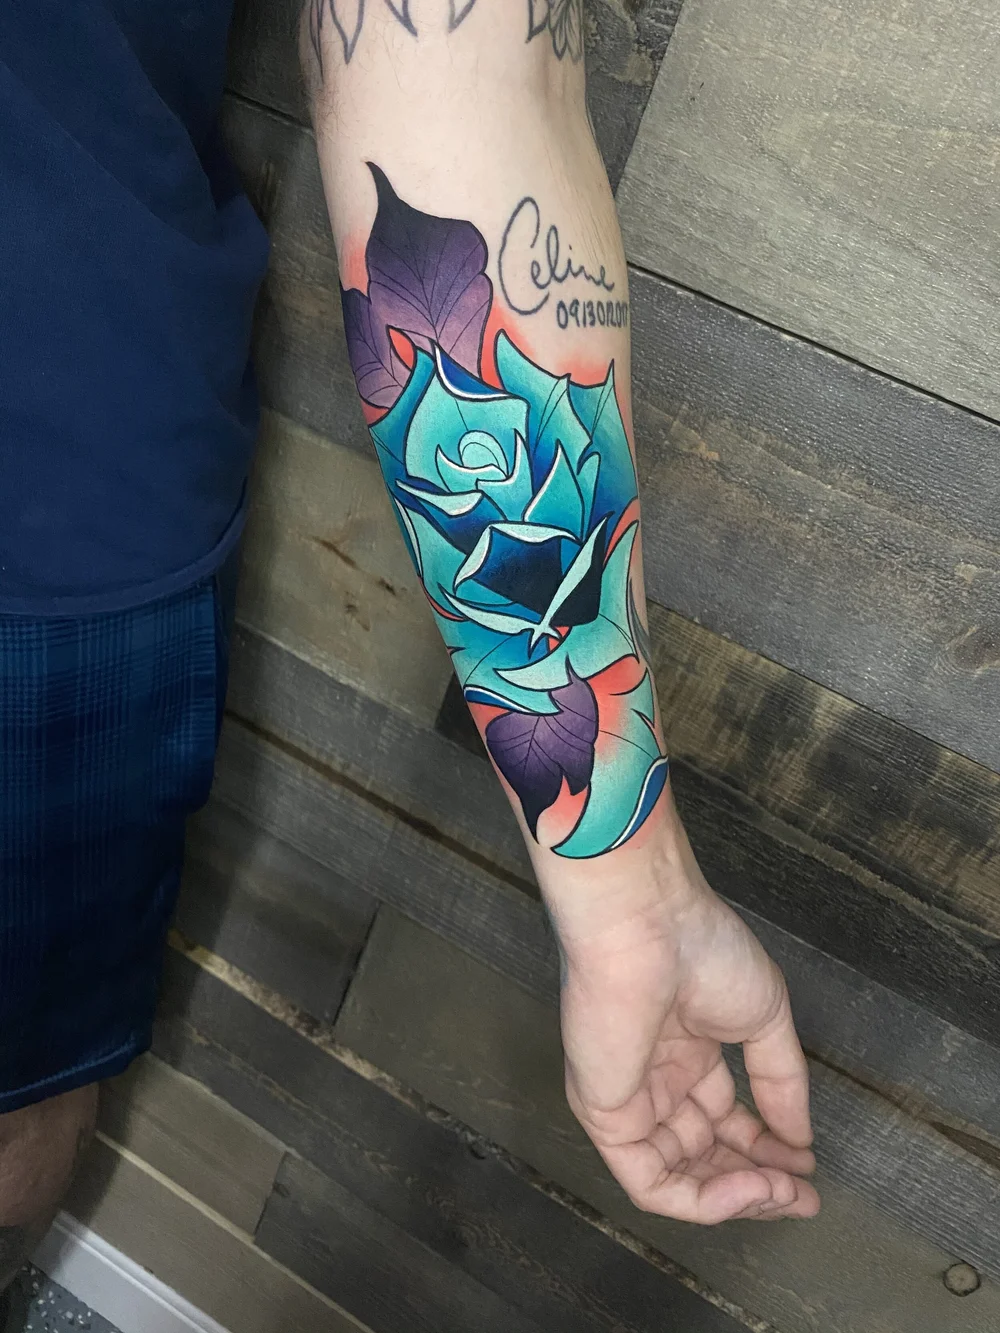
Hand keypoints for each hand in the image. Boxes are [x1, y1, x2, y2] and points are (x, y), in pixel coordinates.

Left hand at [541, 799, 819, 1224]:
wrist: (649, 925)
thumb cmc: (701, 948)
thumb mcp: (763, 1018)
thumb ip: (782, 1084)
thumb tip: (801, 1143)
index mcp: (684, 1049)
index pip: (723, 1120)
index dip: (767, 1152)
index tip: (808, 1171)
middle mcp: (652, 1078)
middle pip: (703, 1154)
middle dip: (756, 1182)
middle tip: (800, 1197)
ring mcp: (625, 1099)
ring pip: (677, 1177)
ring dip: (735, 1197)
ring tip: (780, 1191)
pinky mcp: (604, 1116)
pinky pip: (650, 1181)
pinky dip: (702, 1201)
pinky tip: (749, 1187)